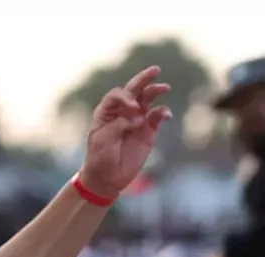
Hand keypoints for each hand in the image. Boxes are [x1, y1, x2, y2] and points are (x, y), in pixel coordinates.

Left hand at [79, 66, 172, 198]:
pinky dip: (163, 112)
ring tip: (164, 88)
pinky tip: (165, 115)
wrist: (106, 178)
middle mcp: (122, 113)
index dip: (125, 96)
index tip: (131, 106)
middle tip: (155, 70)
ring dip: (155, 91)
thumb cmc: (99, 157)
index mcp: (107, 112)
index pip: (117, 95)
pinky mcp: (148, 131)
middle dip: (144, 79)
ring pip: (148, 100)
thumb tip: (139, 116)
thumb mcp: (102, 139)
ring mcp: (136, 120)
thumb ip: (118, 124)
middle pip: (134, 90)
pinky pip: (158, 116)